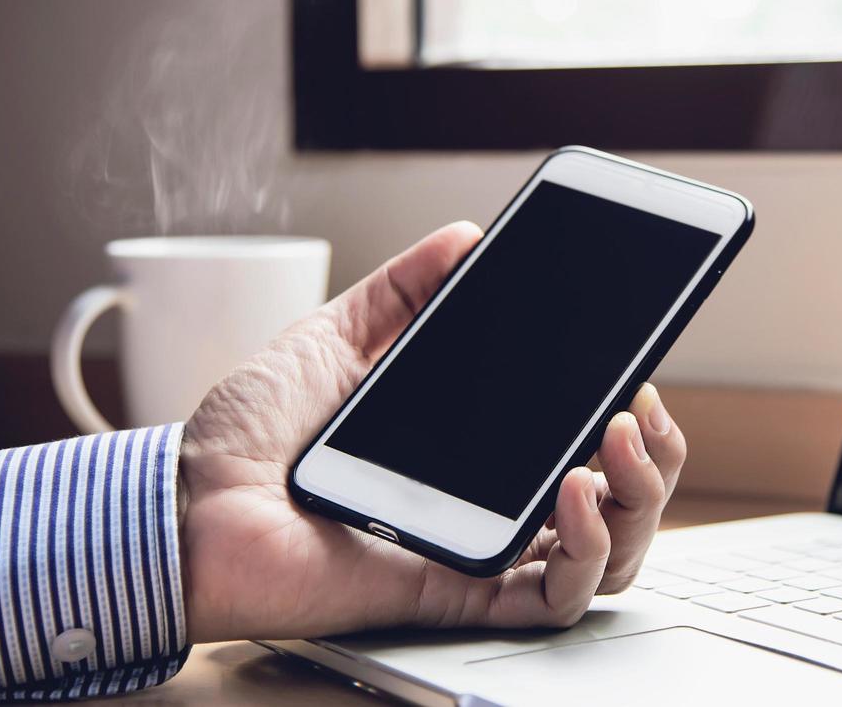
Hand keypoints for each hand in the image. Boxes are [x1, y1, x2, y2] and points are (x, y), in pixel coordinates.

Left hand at [178, 222, 686, 642]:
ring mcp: (480, 552)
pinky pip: (552, 602)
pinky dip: (585, 553)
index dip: (631, 417)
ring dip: (639, 500)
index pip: (582, 445)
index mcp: (475, 452)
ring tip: (617, 439)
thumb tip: (467, 238)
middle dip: (658, 458)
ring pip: (609, 557)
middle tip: (640, 406)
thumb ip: (402, 292)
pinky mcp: (457, 593)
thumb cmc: (249, 435)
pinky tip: (572, 491)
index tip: (638, 367)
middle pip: (619, 505)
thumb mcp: (335, 338)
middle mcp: (489, 506)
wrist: (183, 501)